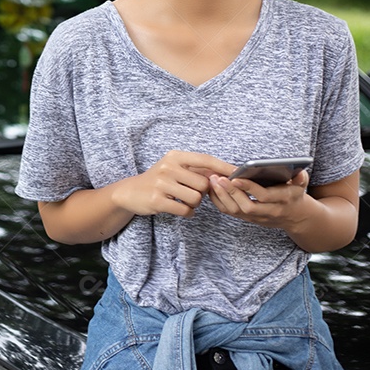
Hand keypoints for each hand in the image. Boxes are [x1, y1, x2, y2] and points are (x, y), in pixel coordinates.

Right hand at [112, 150, 235, 217]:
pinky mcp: (157, 201)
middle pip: (203, 183)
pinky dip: (187, 213)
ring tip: (183, 201)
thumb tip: (225, 174)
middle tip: (191, 192)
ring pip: (196, 198)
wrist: (130, 192)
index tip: (239, 172)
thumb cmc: (159, 180)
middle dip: (202, 192)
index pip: (205, 159)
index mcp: (174, 156)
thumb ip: (197, 170)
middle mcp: (167, 167)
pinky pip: (186, 210)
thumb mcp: (174, 168)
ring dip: (194, 204)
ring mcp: (161, 184)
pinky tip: (179, 209)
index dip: (223, 166)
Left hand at [208, 170, 312, 227]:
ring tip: (212, 181)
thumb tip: (300, 172)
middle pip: (246, 206)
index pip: (264, 196)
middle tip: (217, 178)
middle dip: (230, 192)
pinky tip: (212, 188)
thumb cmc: (295, 195)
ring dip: (221, 196)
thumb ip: (301, 178)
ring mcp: (258, 218)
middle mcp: (269, 211)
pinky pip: (230, 212)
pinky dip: (219, 201)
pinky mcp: (248, 219)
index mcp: (282, 201)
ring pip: (236, 211)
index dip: (249, 187)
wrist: (296, 217)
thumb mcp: (301, 186)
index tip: (235, 177)